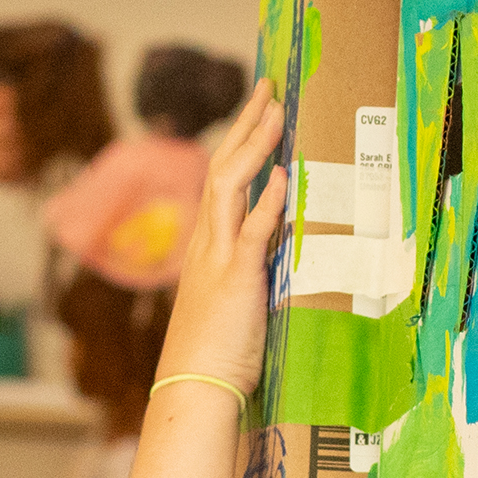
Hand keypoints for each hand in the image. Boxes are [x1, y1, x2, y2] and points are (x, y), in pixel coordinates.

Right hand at [155, 81, 285, 397]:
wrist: (195, 389)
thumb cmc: (218, 354)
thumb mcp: (238, 300)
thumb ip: (255, 269)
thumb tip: (282, 250)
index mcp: (207, 246)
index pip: (222, 181)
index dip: (241, 144)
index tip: (260, 112)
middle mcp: (207, 243)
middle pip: (222, 169)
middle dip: (246, 126)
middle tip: (268, 89)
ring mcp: (217, 258)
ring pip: (229, 187)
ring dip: (254, 146)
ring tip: (276, 112)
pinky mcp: (234, 280)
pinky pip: (250, 232)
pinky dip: (266, 202)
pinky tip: (282, 175)